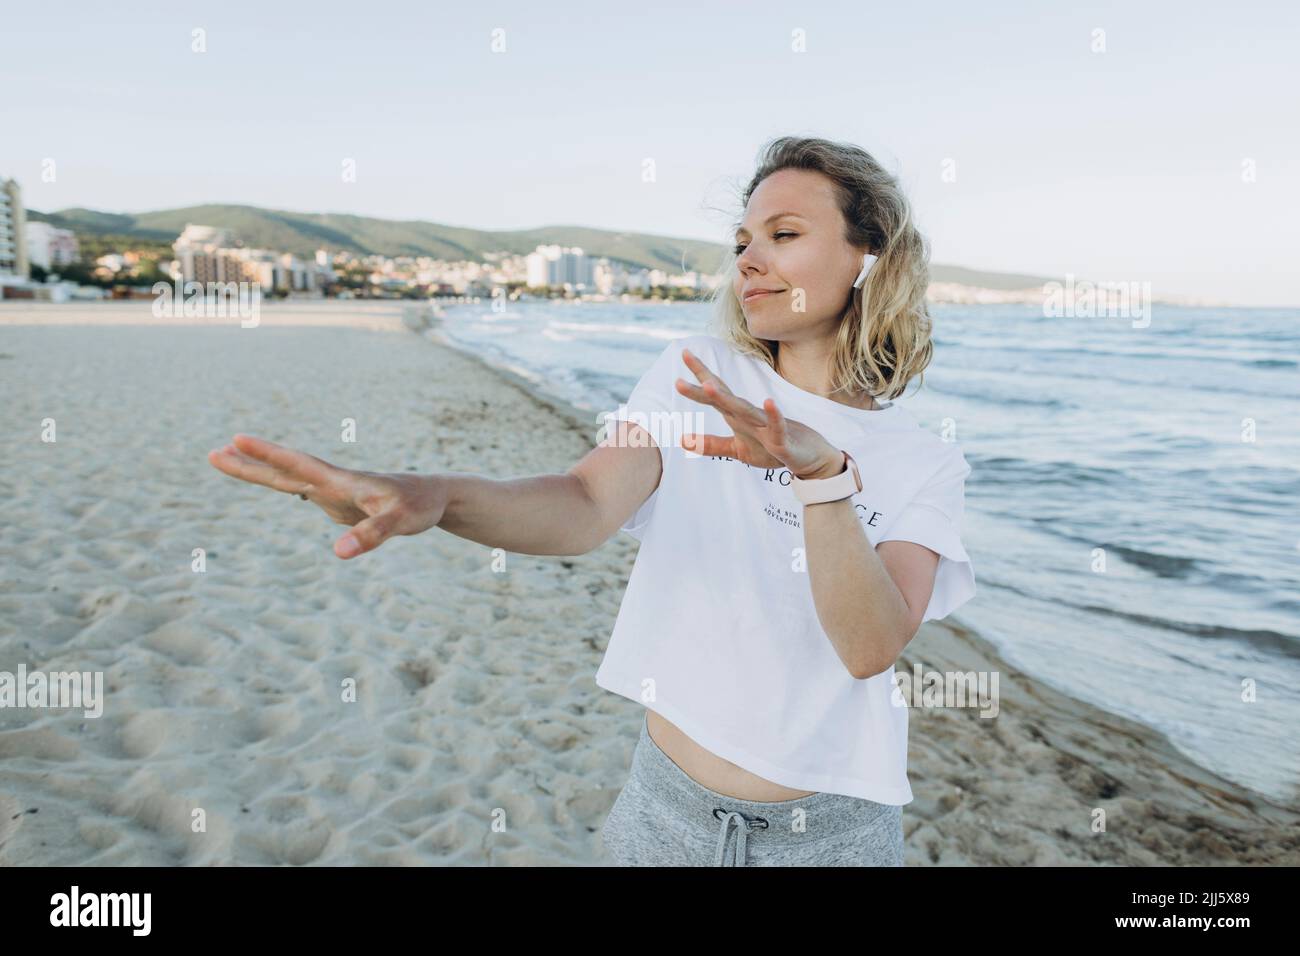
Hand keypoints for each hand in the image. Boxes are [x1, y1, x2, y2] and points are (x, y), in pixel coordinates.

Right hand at [207, 434, 446, 557]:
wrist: (435, 497)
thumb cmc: (419, 506)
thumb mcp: (399, 522)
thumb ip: (370, 536)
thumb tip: (337, 555)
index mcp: (342, 480)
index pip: (297, 465)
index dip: (267, 454)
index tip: (236, 439)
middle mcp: (333, 481)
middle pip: (283, 470)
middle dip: (249, 463)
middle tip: (212, 453)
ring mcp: (333, 490)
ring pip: (288, 479)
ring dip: (259, 470)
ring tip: (225, 458)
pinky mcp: (338, 501)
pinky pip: (301, 490)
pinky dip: (281, 484)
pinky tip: (273, 480)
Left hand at [673, 348, 844, 479]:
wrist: (809, 460)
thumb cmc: (771, 449)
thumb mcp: (737, 449)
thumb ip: (711, 444)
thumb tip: (681, 440)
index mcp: (738, 416)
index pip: (716, 393)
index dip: (699, 375)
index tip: (684, 353)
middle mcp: (751, 416)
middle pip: (724, 397)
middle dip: (704, 381)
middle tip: (685, 360)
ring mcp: (767, 426)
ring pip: (745, 410)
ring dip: (726, 398)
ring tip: (708, 385)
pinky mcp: (783, 440)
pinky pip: (777, 426)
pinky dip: (773, 414)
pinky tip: (768, 401)